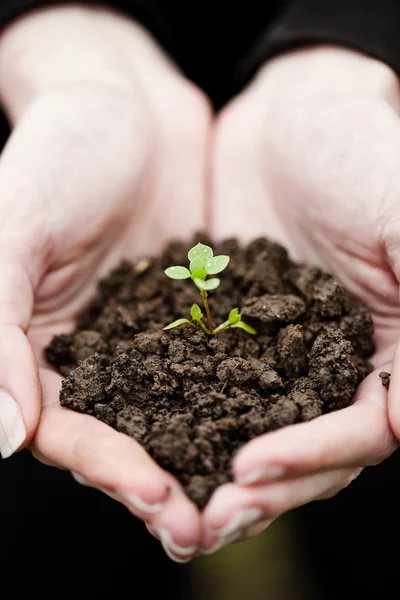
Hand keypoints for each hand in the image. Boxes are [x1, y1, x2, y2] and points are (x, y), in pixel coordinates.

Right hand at [0, 5, 210, 560]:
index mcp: (42, 352)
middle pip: (131, 440)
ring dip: (211, 458)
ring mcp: (154, 342)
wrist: (124, 107)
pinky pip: (226, 367)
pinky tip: (280, 423)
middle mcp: (100, 359)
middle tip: (207, 528)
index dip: (112, 470)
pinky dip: (249, 399)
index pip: (72, 433)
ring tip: (250, 497)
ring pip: (183, 416)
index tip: (158, 498)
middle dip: (168, 485)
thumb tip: (3, 435)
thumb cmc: (55, 154)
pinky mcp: (201, 317)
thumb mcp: (15, 228)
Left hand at [201, 46, 399, 551]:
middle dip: (259, 487)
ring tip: (168, 504)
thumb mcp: (399, 215)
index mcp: (387, 352)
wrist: (291, 117)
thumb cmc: (359, 152)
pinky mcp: (227, 336)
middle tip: (203, 518)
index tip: (253, 466)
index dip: (315, 456)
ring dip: (213, 470)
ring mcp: (277, 356)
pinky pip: (203, 387)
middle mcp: (334, 366)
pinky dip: (178, 418)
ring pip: (252, 429)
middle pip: (305, 449)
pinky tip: (141, 439)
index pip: (363, 429)